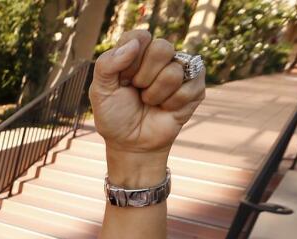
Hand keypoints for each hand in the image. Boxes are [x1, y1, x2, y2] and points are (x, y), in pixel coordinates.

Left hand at [90, 30, 205, 155]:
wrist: (131, 143)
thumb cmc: (115, 115)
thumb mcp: (100, 91)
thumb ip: (107, 64)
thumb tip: (135, 44)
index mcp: (137, 51)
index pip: (140, 36)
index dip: (130, 60)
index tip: (123, 79)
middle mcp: (160, 57)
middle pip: (162, 47)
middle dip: (144, 77)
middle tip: (137, 90)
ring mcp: (181, 70)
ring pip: (174, 71)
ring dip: (155, 95)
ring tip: (149, 102)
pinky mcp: (196, 87)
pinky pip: (189, 87)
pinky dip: (171, 104)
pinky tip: (164, 109)